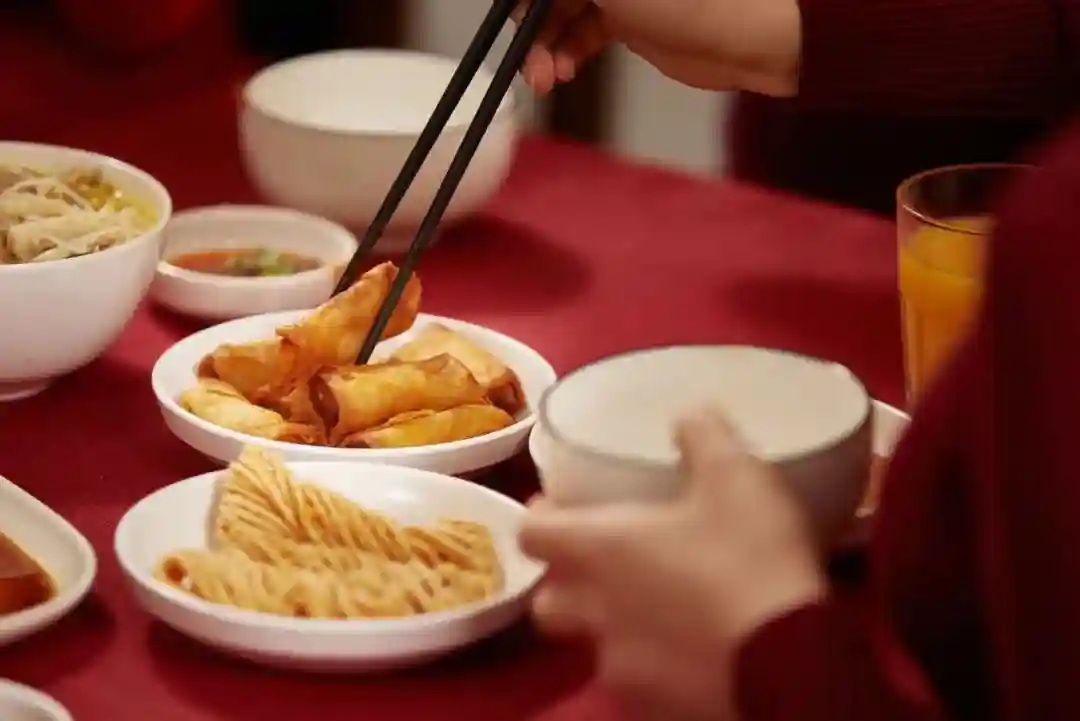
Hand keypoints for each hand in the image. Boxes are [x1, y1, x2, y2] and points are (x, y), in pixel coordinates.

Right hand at [514, 0, 800, 95]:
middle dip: (529, 24)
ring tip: (548, 79)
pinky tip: (564, 73)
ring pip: (558, 13)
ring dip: (544, 47)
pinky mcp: (626, 19)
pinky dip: (566, 53)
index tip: (513, 24)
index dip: (520, 2)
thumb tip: (517, 1)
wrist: (747, 33)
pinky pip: (579, 34)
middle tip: (527, 61)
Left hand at [519, 409, 824, 720]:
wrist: (790, 668)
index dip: (541, 517)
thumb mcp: (738, 478)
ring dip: (612, 626)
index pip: (531, 533)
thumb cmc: (750, 561)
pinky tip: (692, 652)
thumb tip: (687, 413)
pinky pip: (638, 682)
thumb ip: (704, 436)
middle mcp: (595, 613)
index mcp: (599, 550)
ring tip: (658, 610)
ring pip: (593, 646)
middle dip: (565, 582)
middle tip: (603, 564)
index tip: (561, 507)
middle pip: (547, 601)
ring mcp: (621, 668)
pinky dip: (654, 665)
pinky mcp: (653, 709)